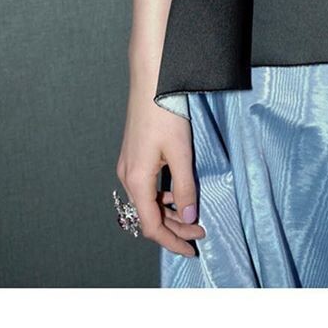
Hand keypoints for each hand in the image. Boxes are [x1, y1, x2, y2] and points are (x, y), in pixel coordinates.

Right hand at [116, 91, 206, 256]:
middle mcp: (127, 177)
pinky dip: (163, 197)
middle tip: (200, 231)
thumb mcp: (181, 152)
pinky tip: (178, 193)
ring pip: (148, 202)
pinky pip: (147, 188)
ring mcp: (129, 166)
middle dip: (175, 228)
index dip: (172, 241)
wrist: (151, 79)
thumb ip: (185, 187)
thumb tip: (189, 217)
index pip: (152, 226)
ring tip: (193, 215)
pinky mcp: (134, 156)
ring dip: (169, 213)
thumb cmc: (165, 111)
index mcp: (137, 180)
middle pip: (149, 216)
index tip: (192, 248)